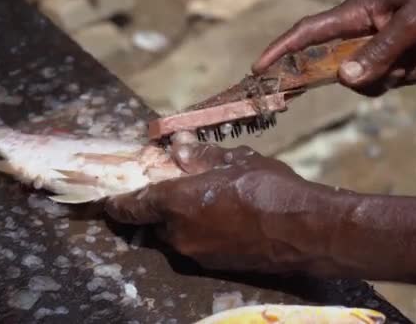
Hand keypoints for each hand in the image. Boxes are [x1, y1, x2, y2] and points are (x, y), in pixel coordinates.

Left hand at [104, 134, 349, 274]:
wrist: (305, 232)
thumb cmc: (267, 188)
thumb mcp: (234, 161)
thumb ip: (199, 157)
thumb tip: (178, 149)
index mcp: (176, 203)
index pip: (132, 205)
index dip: (118, 202)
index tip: (110, 198)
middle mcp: (178, 233)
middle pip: (152, 221)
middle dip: (156, 207)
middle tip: (171, 189)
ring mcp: (195, 253)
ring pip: (173, 234)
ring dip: (178, 220)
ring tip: (202, 201)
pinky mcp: (213, 265)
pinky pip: (193, 245)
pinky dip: (195, 231)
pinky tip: (219, 218)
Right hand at [252, 0, 415, 95]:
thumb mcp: (413, 24)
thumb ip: (378, 52)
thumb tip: (344, 80)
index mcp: (356, 15)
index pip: (307, 33)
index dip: (280, 50)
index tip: (259, 69)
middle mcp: (363, 33)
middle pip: (342, 70)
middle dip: (373, 76)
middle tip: (404, 64)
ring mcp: (381, 47)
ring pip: (373, 80)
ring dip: (407, 73)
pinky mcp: (399, 58)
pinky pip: (397, 80)